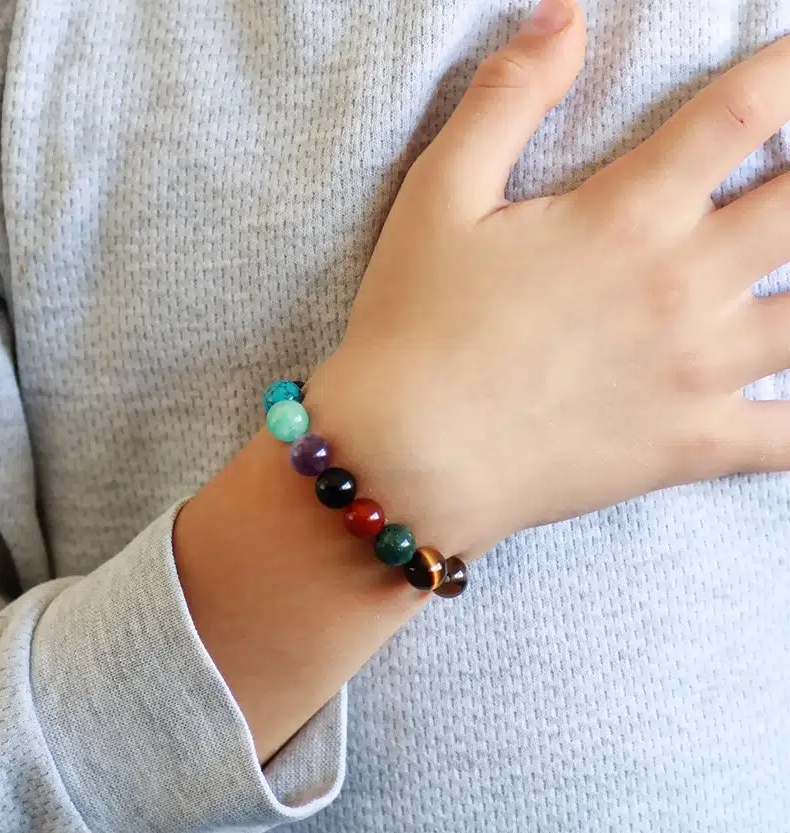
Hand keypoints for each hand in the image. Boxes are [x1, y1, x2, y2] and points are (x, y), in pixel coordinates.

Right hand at [304, 0, 789, 560]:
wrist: (404, 463)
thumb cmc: (412, 331)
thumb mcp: (436, 199)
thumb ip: (506, 99)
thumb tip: (565, 15)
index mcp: (627, 216)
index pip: (746, 109)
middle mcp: (682, 286)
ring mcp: (696, 372)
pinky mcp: (686, 446)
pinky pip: (787, 441)